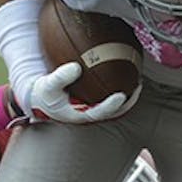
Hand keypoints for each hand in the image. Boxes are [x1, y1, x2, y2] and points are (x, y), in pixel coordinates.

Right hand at [22, 62, 136, 124]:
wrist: (42, 96)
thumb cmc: (46, 92)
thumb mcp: (48, 86)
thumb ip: (60, 78)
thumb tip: (76, 67)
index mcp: (80, 114)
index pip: (99, 112)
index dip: (111, 106)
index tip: (121, 96)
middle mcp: (90, 112)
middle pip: (114, 111)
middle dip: (128, 100)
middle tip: (138, 86)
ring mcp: (93, 106)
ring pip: (115, 104)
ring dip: (128, 94)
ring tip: (138, 79)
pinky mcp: (94, 99)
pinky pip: (110, 93)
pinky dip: (118, 84)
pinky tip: (126, 70)